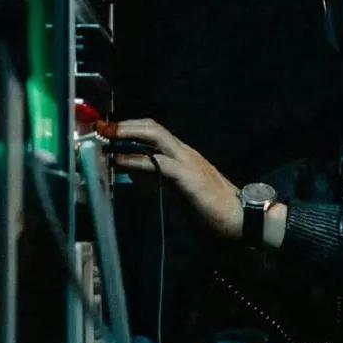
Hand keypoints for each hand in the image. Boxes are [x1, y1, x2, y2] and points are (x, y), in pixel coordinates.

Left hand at [96, 119, 242, 238]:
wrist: (240, 217)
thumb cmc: (213, 208)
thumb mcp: (180, 190)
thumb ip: (161, 179)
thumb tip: (136, 172)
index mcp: (184, 155)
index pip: (156, 132)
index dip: (132, 128)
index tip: (111, 130)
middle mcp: (185, 152)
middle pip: (153, 127)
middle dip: (126, 125)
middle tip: (103, 128)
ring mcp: (187, 161)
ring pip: (155, 136)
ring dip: (127, 134)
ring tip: (106, 138)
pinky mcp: (187, 175)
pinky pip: (157, 162)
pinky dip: (135, 160)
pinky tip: (120, 162)